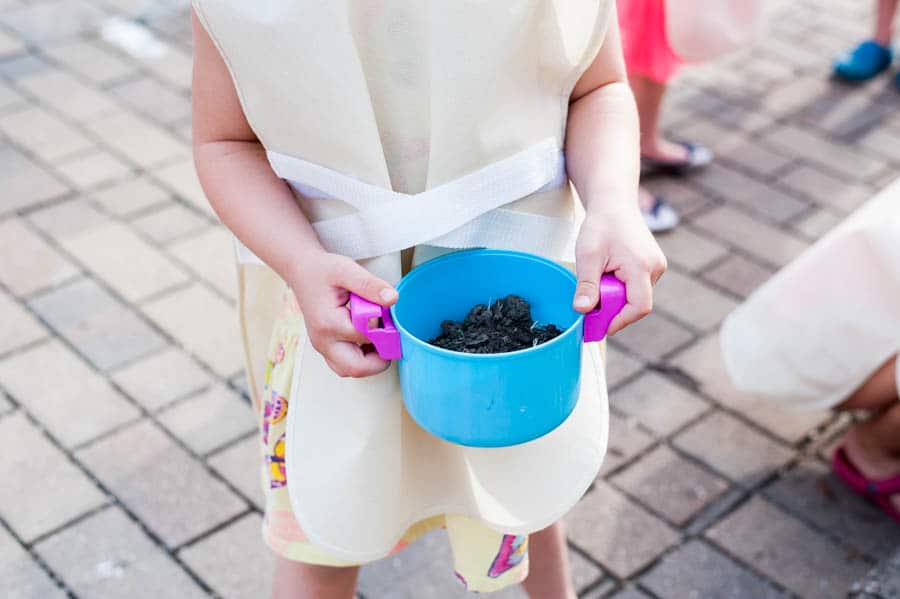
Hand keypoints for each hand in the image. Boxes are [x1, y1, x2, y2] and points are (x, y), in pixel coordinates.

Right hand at [289, 251, 397, 377]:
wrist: (301, 271)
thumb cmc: (322, 271)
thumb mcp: (347, 270)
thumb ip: (370, 285)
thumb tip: (392, 299)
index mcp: (329, 323)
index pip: (366, 337)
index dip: (383, 329)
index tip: (389, 315)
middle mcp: (323, 341)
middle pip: (355, 368)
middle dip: (379, 359)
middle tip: (389, 339)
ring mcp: (322, 346)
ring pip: (349, 370)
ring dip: (369, 361)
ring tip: (378, 338)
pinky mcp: (325, 347)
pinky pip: (344, 364)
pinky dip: (360, 358)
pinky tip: (368, 338)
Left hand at [572, 208, 666, 335]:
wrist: (614, 204)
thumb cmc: (601, 225)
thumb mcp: (588, 255)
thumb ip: (586, 284)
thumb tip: (582, 311)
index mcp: (642, 266)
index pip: (639, 307)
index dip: (620, 321)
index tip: (600, 326)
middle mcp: (655, 268)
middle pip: (636, 303)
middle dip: (613, 306)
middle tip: (591, 301)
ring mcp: (656, 266)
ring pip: (636, 295)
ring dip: (616, 295)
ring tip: (600, 277)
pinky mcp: (652, 265)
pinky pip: (638, 286)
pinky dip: (621, 287)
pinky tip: (608, 273)